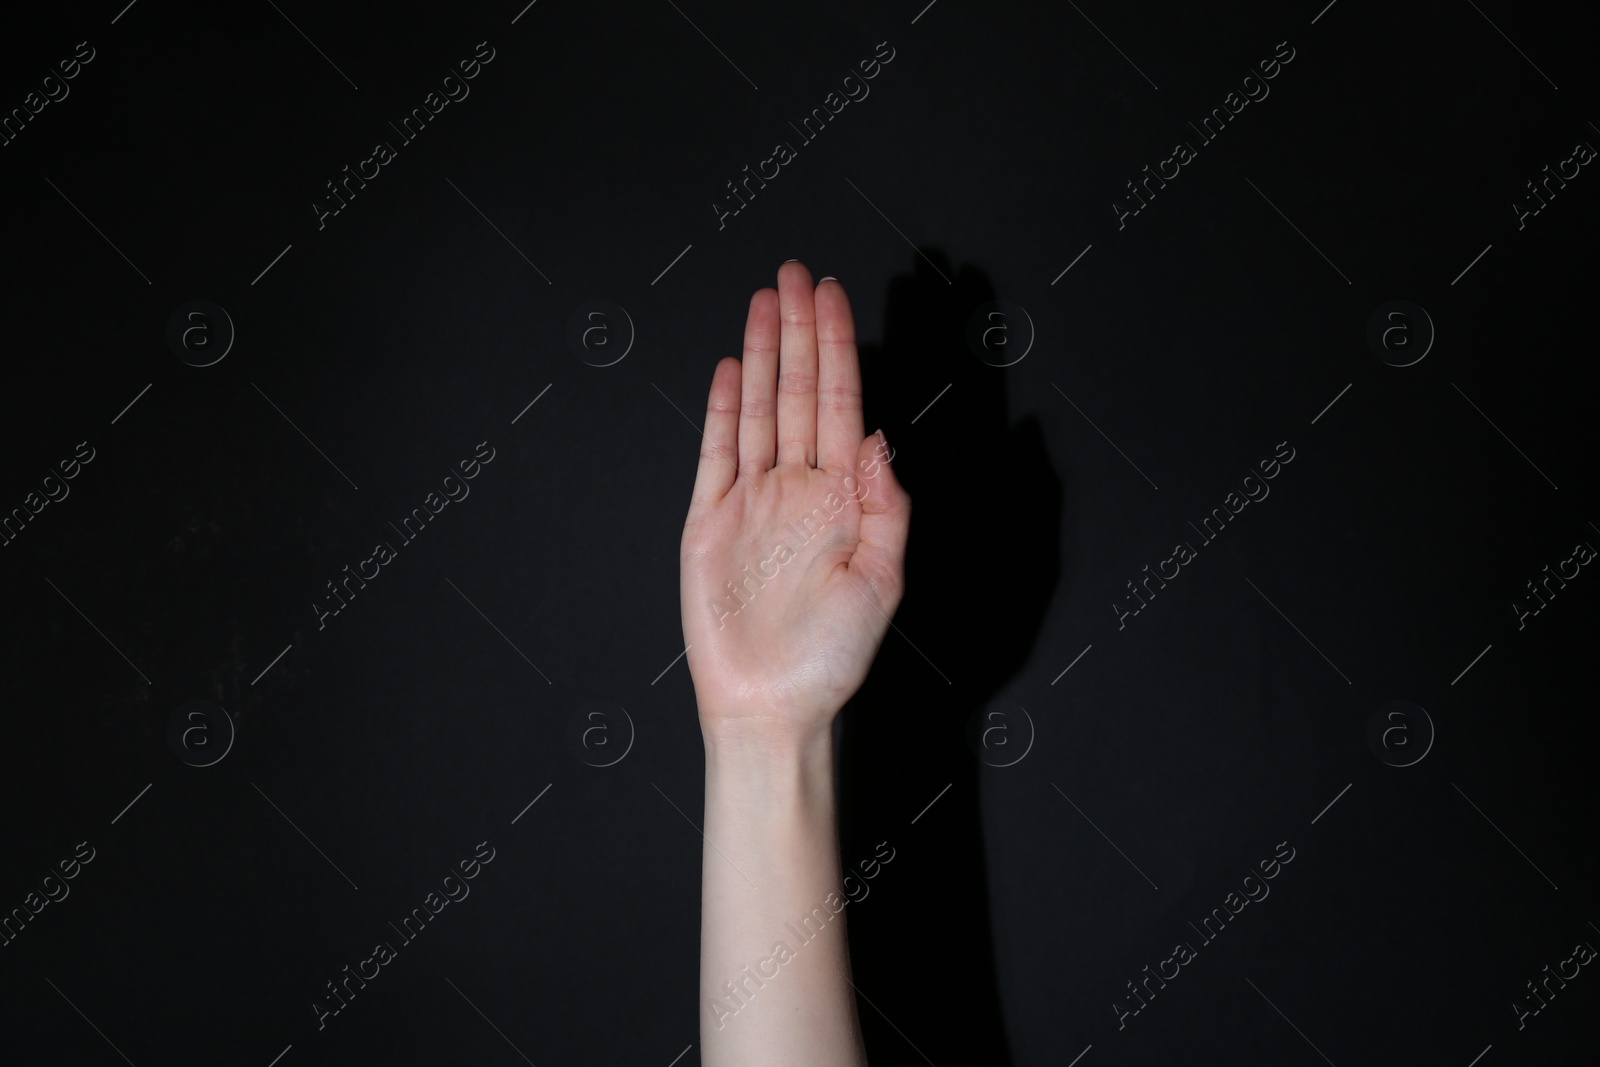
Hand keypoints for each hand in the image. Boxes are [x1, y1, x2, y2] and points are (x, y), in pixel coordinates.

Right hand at [679, 262, 910, 742]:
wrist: (770, 706)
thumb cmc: (831, 657)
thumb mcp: (882, 580)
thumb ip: (886, 506)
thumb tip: (878, 437)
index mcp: (844, 499)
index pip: (840, 403)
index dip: (838, 347)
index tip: (834, 296)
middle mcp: (799, 490)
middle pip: (798, 392)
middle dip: (800, 330)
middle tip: (796, 273)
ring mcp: (753, 501)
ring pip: (759, 409)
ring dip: (763, 353)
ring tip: (764, 299)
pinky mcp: (710, 521)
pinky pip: (716, 452)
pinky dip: (723, 409)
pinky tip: (732, 369)